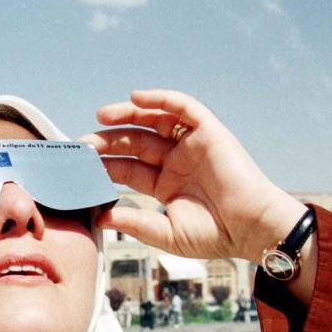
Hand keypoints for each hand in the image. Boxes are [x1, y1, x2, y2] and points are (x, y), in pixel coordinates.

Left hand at [81, 89, 308, 264]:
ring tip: (102, 117)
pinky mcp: (209, 132)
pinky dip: (160, 98)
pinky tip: (135, 98)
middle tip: (84, 144)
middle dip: (109, 141)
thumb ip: (135, 222)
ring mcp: (192, 145)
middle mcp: (176, 161)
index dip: (104, 165)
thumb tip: (100, 216)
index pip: (128, 169)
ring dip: (127, 114)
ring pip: (154, 120)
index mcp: (165, 184)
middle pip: (135, 142)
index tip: (80, 166)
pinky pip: (183, 107)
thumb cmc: (216, 234)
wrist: (251, 227)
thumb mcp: (166, 232)